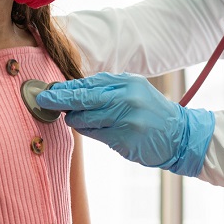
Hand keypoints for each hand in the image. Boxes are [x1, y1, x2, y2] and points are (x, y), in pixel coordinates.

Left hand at [36, 72, 214, 176]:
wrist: (179, 135)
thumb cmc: (150, 110)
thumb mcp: (132, 89)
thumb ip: (105, 89)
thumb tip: (71, 92)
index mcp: (126, 83)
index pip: (88, 84)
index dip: (65, 89)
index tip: (46, 91)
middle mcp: (126, 99)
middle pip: (83, 100)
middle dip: (60, 101)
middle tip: (43, 101)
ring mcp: (126, 121)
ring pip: (86, 121)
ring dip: (76, 121)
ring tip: (77, 119)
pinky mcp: (125, 141)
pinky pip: (97, 137)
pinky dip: (91, 133)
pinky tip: (94, 130)